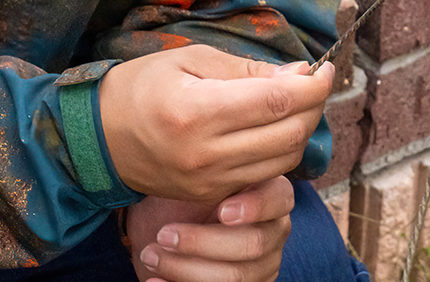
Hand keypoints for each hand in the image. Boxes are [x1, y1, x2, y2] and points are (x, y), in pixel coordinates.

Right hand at [98, 44, 333, 202]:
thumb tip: (297, 75)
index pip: (276, 101)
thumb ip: (246, 70)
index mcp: (198, 112)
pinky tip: (275, 126)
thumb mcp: (190, 60)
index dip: (311, 86)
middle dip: (314, 106)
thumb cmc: (141, 88)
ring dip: (302, 130)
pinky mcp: (213, 192)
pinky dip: (280, 149)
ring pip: (283, 159)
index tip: (324, 69)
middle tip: (315, 83)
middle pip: (288, 134)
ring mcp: (210, 179)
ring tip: (298, 102)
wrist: (99, 138)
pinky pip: (264, 173)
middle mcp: (206, 153)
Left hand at [126, 176, 294, 281]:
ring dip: (185, 268)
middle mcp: (274, 231)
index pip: (278, 200)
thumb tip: (200, 158)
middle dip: (202, 242)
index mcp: (271, 195)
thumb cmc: (185, 198)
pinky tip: (155, 279)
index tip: (221, 210)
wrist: (167, 228)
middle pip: (252, 244)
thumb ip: (210, 170)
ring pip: (234, 276)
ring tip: (151, 255)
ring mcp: (263, 265)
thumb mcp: (197, 178)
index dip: (254, 207)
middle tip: (163, 234)